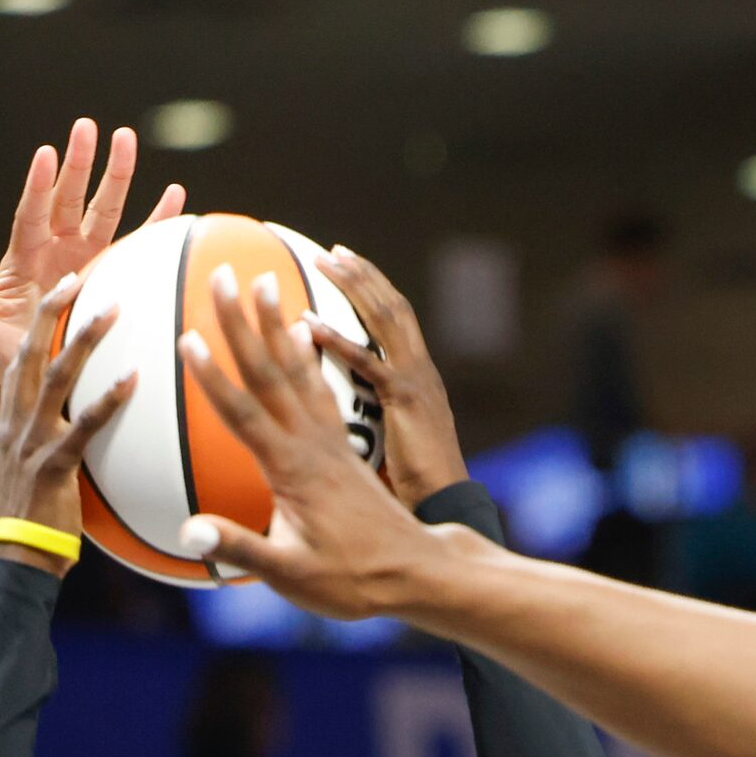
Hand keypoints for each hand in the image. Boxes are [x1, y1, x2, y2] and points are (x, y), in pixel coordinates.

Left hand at [0, 118, 184, 435]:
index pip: (31, 213)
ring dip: (117, 177)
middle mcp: (55, 251)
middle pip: (70, 199)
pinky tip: (175, 196)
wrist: (23, 380)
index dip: (38, 186)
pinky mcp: (110, 278)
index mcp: (22, 257)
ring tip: (127, 138)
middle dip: (81, 163)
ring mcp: (84, 262)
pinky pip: (137, 245)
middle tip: (89, 127)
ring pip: (104, 212)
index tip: (46, 153)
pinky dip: (156, 221)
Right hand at [0, 276, 132, 573]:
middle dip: (54, 310)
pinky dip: (108, 401)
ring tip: (115, 310)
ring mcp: (32, 441)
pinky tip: (133, 380)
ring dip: (85, 341)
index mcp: (13, 416)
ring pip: (56, 378)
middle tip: (82, 276)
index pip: (23, 353)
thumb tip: (91, 409)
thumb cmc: (41, 510)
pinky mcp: (52, 467)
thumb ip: (61, 428)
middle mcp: (17, 420)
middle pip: (32, 352)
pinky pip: (82, 428)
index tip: (66, 284)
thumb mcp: (40, 459)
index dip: (42, 316)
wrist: (21, 556)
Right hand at [173, 266, 474, 618]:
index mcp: (293, 470)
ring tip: (268, 280)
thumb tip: (189, 533)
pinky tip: (304, 332)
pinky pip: (322, 388)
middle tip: (224, 273)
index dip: (213, 377)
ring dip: (278, 323)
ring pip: (300, 370)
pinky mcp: (344, 446)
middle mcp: (313, 445)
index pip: (245, 413)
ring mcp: (331, 442)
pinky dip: (309, 356)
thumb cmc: (352, 582)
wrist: (416, 575)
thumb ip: (240, 550)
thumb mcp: (291, 576)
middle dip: (243, 323)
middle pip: (271, 372)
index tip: (187, 337)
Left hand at [309, 247, 467, 506]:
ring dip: (354, 288)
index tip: (349, 263)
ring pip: (386, 319)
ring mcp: (416, 381)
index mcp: (421, 377)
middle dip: (363, 275)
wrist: (447, 505)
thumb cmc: (420, 484)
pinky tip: (308, 324)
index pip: (400, 318)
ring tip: (325, 263)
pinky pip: (368, 362)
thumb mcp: (401, 438)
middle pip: (393, 306)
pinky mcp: (405, 401)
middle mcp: (422, 370)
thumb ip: (381, 414)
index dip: (376, 288)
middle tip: (333, 250)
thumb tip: (352, 408)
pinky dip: (337, 341)